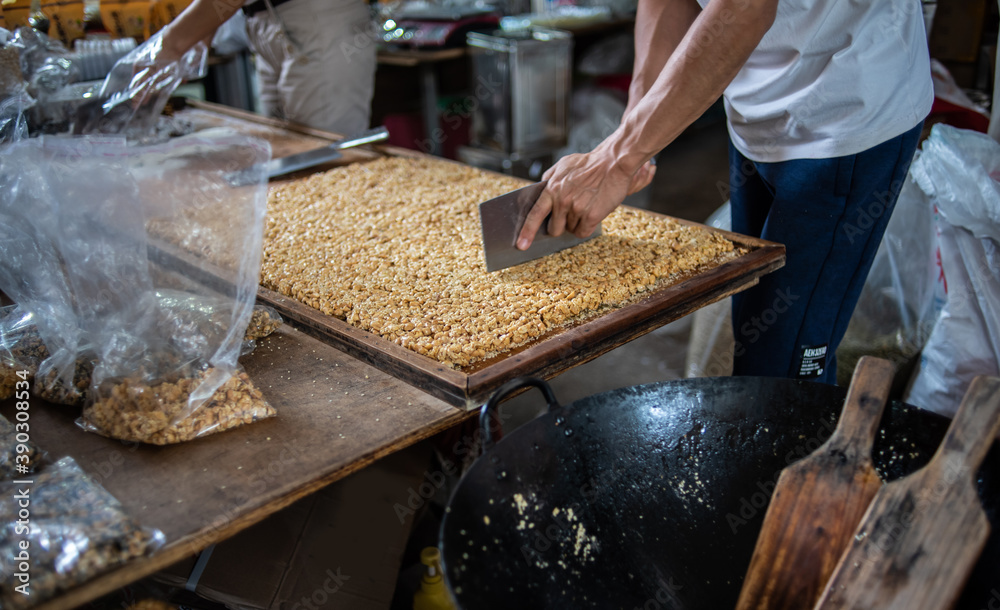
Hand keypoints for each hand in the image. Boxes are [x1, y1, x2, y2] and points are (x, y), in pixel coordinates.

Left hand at [515, 151, 653, 249]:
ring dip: (576, 223)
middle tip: (571, 212)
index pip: (535, 214)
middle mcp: (562, 200)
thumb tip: (541, 189)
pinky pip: (583, 232)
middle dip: (560, 225)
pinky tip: (592, 213)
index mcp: (552, 188)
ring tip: (586, 205)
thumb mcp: (563, 165)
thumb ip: (549, 179)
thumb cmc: (589, 163)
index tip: (521, 245)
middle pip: (554, 228)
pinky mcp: (591, 216)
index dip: (527, 231)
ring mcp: (576, 209)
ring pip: (570, 230)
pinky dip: (586, 227)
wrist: (613, 162)